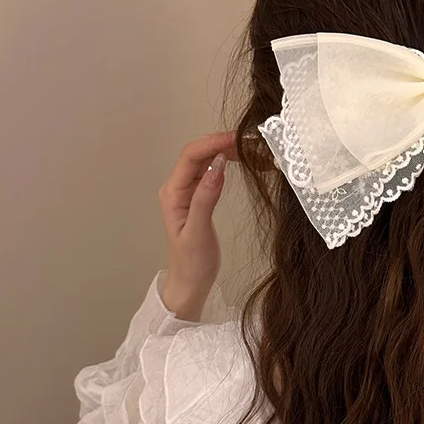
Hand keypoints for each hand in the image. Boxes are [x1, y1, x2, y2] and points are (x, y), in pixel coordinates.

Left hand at [158, 132, 237, 320]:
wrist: (190, 283)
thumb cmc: (191, 263)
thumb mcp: (198, 231)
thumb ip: (205, 197)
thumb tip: (218, 166)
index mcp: (172, 193)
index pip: (190, 156)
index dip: (212, 143)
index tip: (237, 139)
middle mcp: (178, 188)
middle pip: (198, 154)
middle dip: (222, 143)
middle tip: (250, 144)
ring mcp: (188, 192)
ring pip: (206, 161)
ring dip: (226, 151)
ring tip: (251, 151)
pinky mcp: (199, 198)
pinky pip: (211, 172)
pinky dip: (227, 164)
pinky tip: (242, 163)